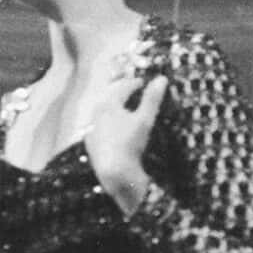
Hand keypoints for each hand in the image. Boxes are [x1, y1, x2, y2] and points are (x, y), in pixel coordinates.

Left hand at [83, 73, 165, 207]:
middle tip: (132, 89)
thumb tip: (162, 79)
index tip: (143, 82)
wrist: (113, 173)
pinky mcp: (90, 141)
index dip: (135, 83)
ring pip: (102, 110)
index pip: (123, 86)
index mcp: (108, 103)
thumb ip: (152, 99)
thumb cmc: (130, 144)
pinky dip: (107, 121)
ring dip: (114, 105)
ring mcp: (91, 127)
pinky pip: (98, 125)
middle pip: (110, 96)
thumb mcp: (144, 120)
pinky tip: (113, 126)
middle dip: (122, 91)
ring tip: (124, 106)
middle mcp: (96, 112)